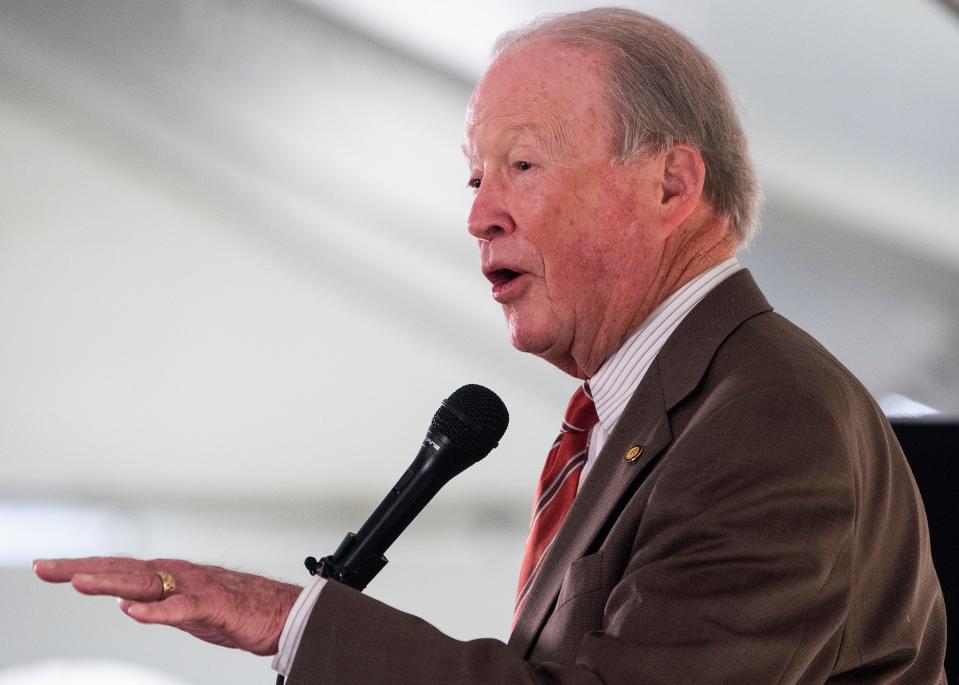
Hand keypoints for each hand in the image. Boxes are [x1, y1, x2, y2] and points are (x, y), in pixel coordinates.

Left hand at [33, 556, 302, 655]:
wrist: (285, 613)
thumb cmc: (241, 611)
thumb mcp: (189, 610)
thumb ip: (158, 603)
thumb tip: (125, 601)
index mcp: (171, 575)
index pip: (118, 569)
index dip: (83, 567)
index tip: (48, 567)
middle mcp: (178, 575)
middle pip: (123, 570)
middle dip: (82, 568)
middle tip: (45, 567)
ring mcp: (196, 588)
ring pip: (147, 583)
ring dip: (111, 582)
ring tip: (78, 582)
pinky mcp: (214, 606)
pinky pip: (181, 609)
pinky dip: (156, 611)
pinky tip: (131, 611)